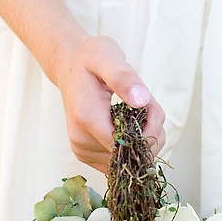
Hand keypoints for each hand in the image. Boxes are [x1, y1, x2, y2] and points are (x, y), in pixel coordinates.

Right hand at [56, 35, 165, 172]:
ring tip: (141, 114)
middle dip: (150, 135)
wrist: (69, 65)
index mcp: (86, 118)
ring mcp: (82, 150)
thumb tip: (141, 100)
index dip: (148, 133)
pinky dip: (133, 147)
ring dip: (144, 142)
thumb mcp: (108, 58)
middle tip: (150, 107)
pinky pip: (119, 162)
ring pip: (127, 162)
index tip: (152, 108)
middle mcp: (81, 140)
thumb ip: (124, 78)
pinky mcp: (87, 155)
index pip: (126, 144)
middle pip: (128, 156)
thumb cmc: (90, 59)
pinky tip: (133, 125)